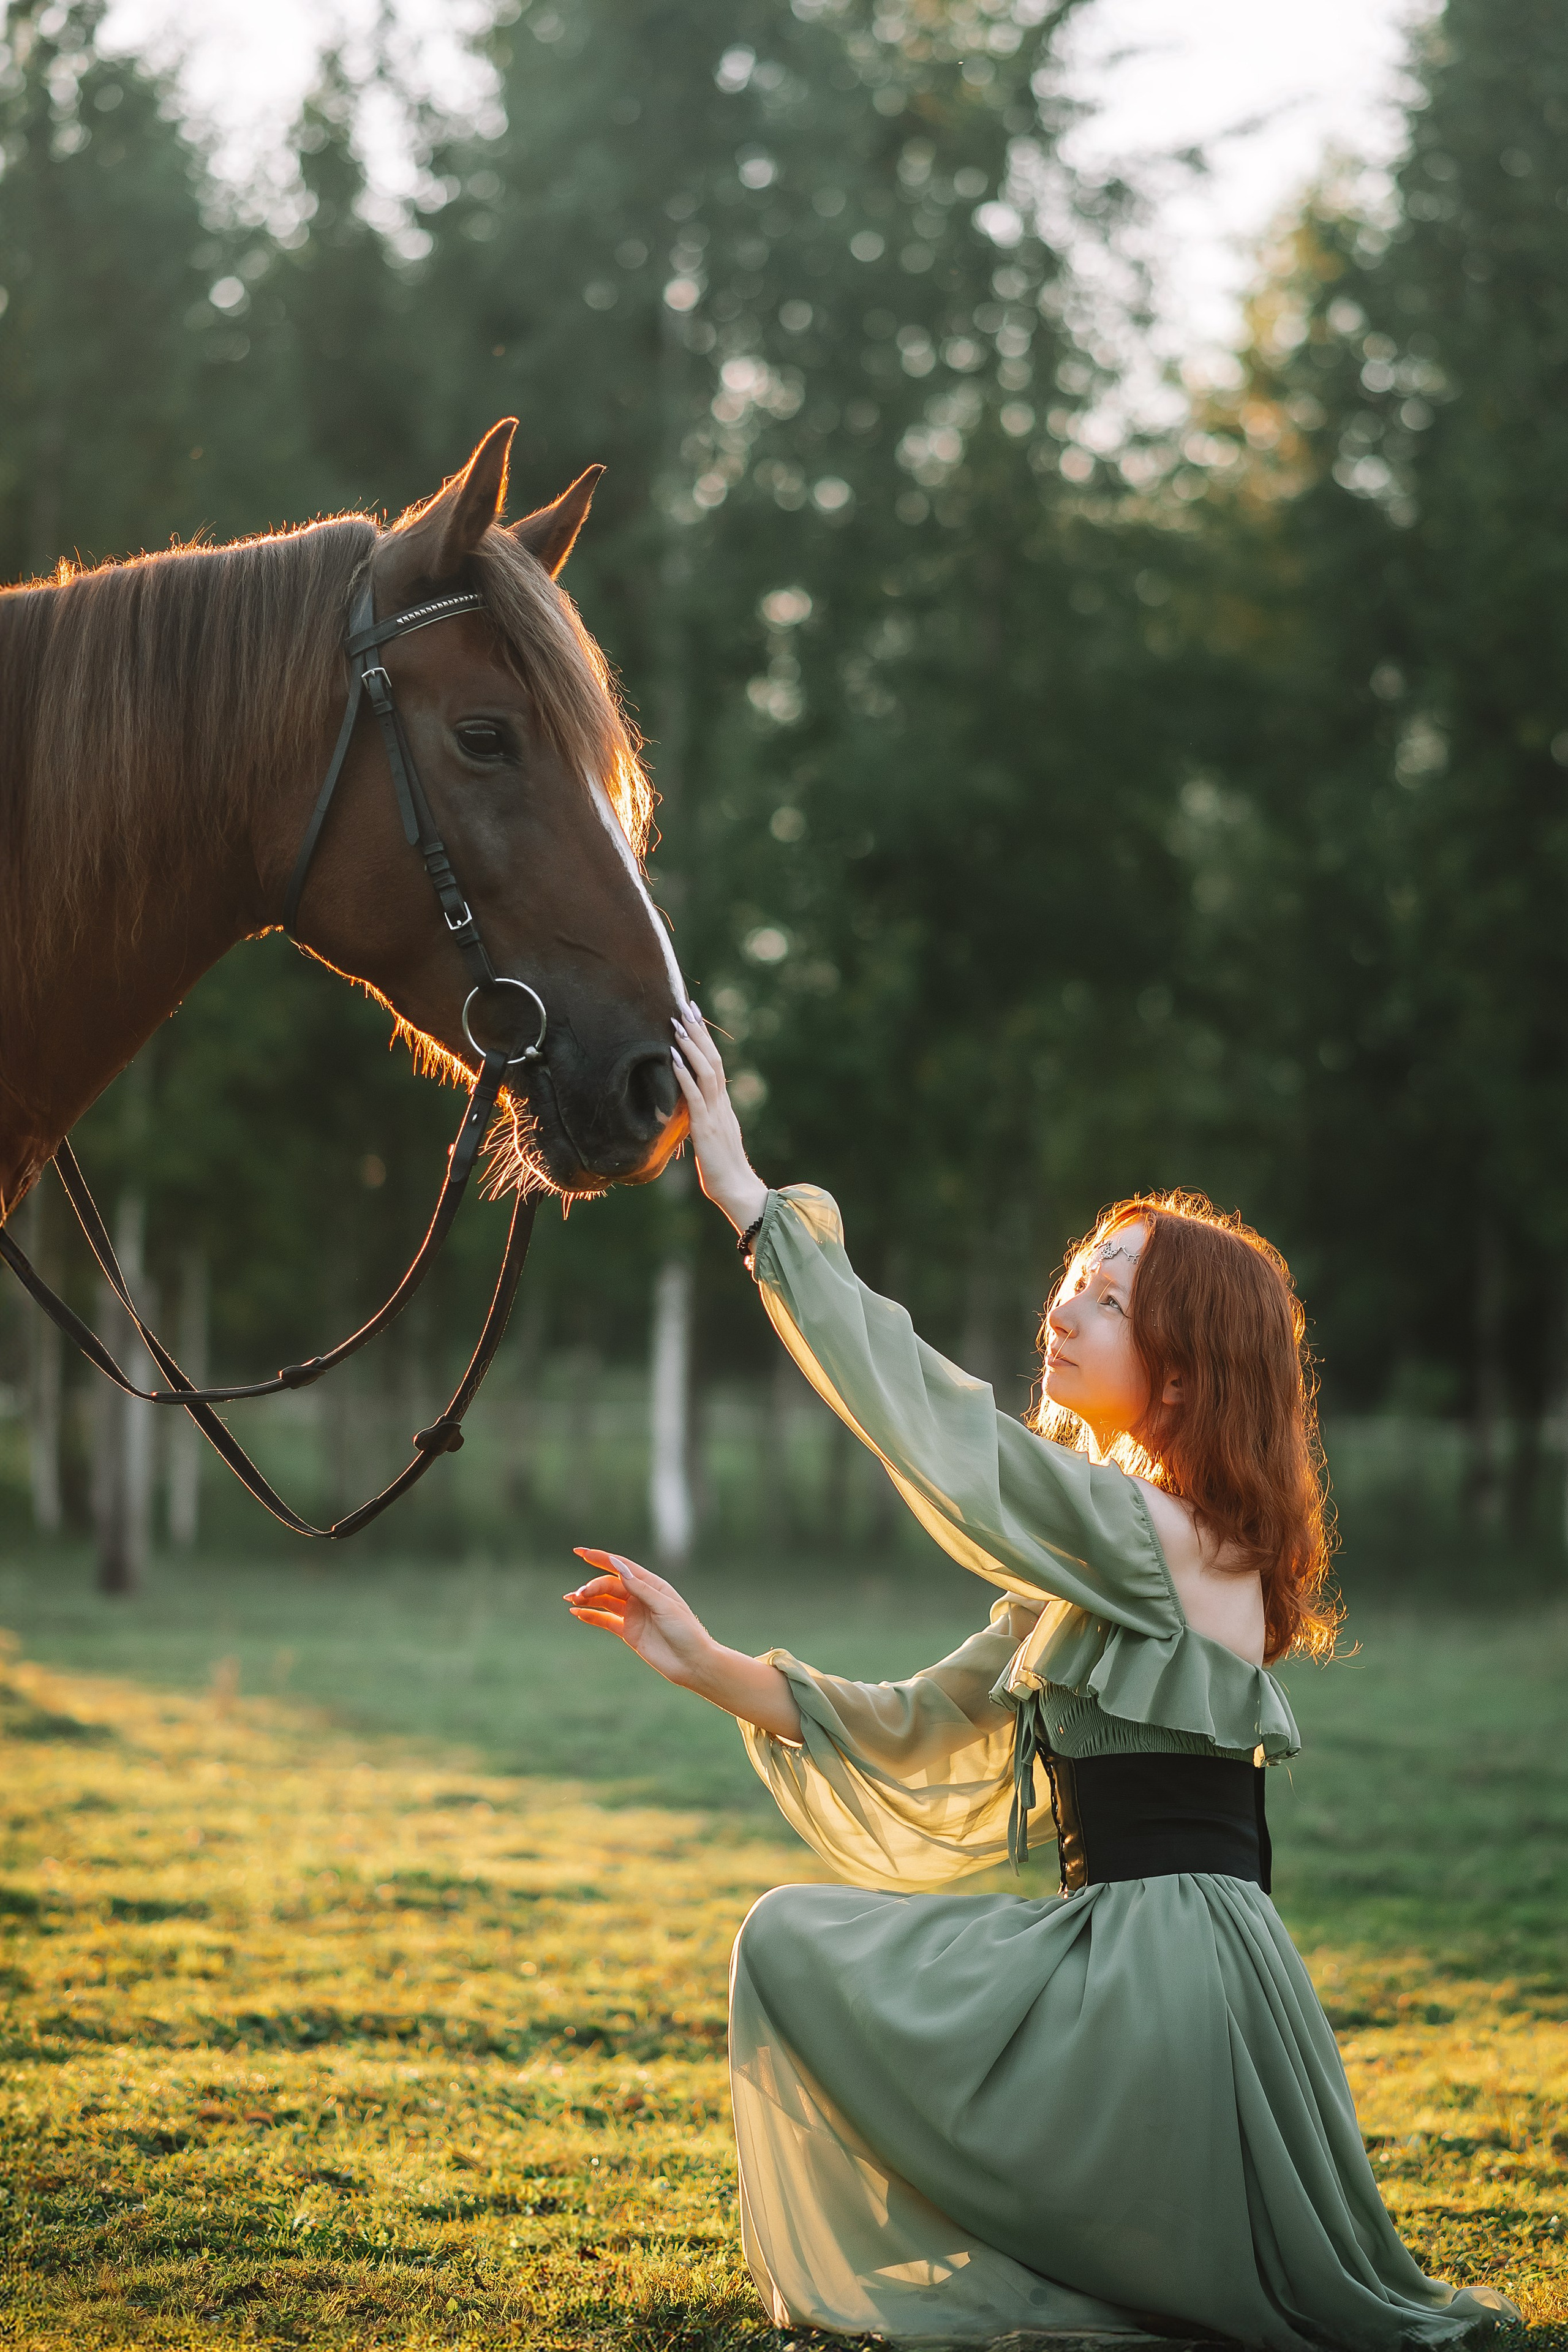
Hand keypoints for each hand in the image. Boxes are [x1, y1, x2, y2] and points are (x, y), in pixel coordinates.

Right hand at [565, 1549, 714, 1688]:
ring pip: (605, 1601)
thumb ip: (640, 1588)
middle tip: (580, 1593)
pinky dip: (591, 1616)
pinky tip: (577, 1612)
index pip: (622, 1567)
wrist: (692, 1663)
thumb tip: (618, 1567)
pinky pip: (605, 1621)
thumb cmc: (686, 1631)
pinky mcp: (629, 1633)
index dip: (601, 1558)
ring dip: (588, 1599)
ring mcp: (634, 1615)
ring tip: (571, 1599)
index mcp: (652, 1585)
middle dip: (593, 1586)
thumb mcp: (665, 1606)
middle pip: (610, 1585)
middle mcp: (641, 1597)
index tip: (581, 1553)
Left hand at [670, 1001, 768, 1233]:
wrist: (738, 1191)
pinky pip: (695, 1096)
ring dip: (691, 1046)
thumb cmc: (723, 1171)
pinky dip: (684, 1075)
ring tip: (677, 1024)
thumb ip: (705, 1120)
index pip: (714, 1064)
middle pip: (712, 1059)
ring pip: (706, 1071)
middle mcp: (721, 1104)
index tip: (694, 1017)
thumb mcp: (712, 1138)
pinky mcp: (706, 1128)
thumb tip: (690, 1110)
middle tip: (687, 1006)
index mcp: (723, 1105)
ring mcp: (715, 1114)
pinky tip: (674, 1058)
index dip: (704, 1040)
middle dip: (699, 1032)